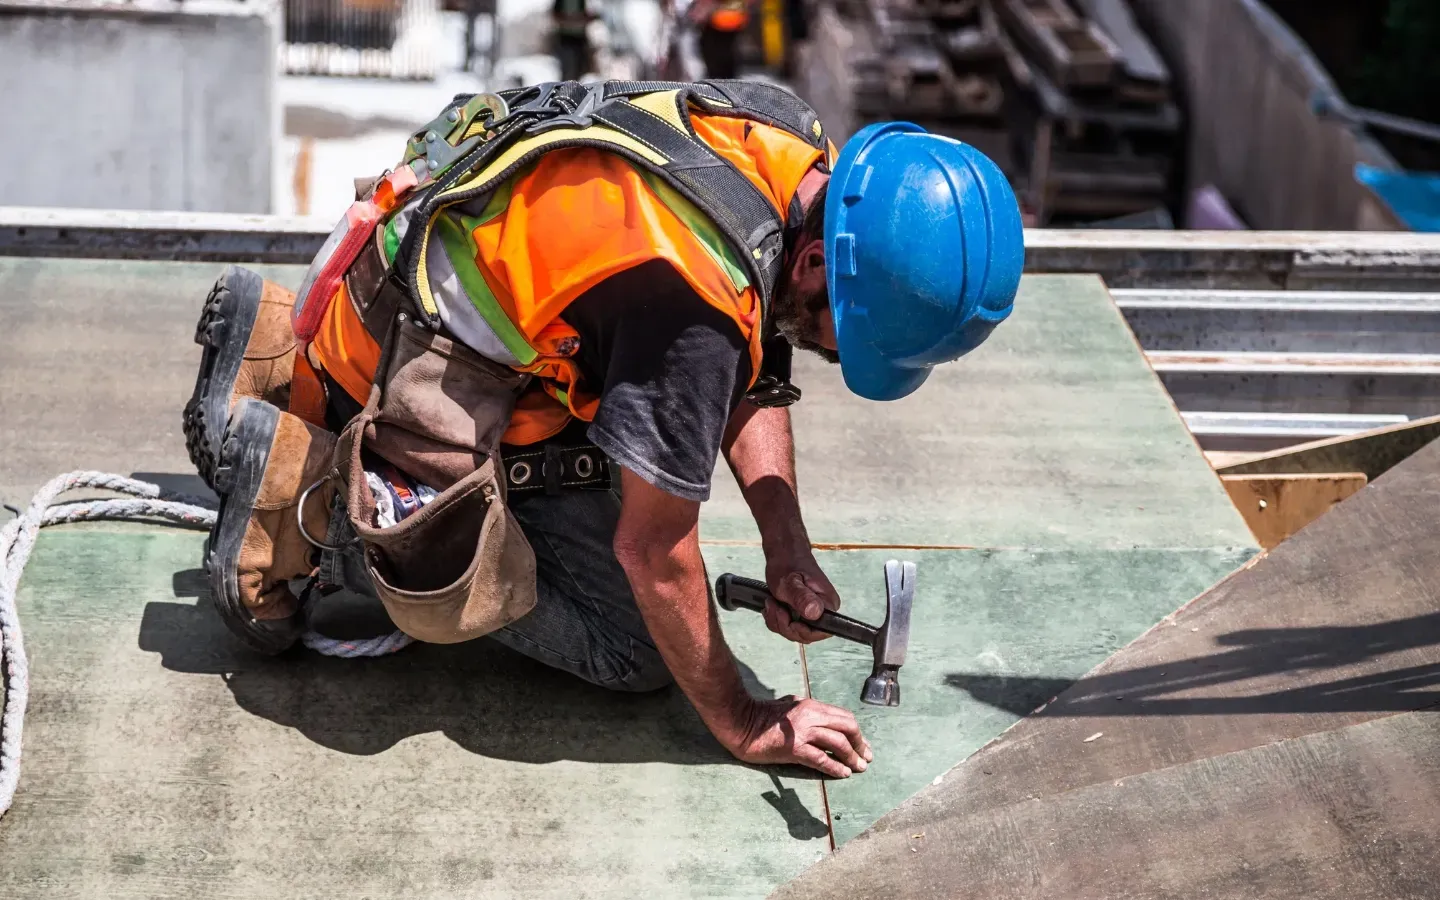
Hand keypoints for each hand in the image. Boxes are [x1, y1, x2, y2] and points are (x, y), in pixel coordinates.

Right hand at [727, 696, 873, 777]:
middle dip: (860, 744)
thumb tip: (820, 717)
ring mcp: (803, 731)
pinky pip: (821, 759)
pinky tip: (843, 774)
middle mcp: (811, 716)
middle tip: (866, 758)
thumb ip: (806, 710)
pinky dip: (835, 767)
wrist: (741, 724)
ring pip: (838, 743)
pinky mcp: (794, 748)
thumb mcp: (788, 706)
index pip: (844, 717)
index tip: (863, 745)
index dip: (857, 732)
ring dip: (852, 757)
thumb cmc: (762, 716)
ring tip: (859, 768)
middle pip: (847, 727)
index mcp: (811, 706)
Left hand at [763, 553, 841, 643]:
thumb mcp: (789, 582)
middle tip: (774, 605)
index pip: (821, 632)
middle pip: (805, 635)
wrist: (784, 552)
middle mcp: (824, 610)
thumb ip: (801, 598)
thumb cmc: (788, 562)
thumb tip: (815, 613)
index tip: (786, 616)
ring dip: (777, 621)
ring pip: (794, 632)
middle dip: (784, 625)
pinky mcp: (803, 613)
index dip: (800, 631)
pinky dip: (776, 619)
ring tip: (771, 601)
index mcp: (828, 603)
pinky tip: (772, 605)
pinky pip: (789, 627)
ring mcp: (813, 613)